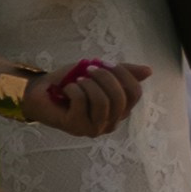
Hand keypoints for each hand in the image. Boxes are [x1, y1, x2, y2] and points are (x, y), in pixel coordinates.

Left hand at [24, 58, 148, 136]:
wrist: (41, 92)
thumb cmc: (72, 82)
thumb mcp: (99, 72)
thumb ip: (123, 72)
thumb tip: (149, 71)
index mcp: (120, 110)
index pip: (135, 93)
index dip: (124, 75)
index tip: (106, 63)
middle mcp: (111, 123)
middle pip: (121, 98)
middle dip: (105, 78)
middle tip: (88, 70)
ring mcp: (94, 128)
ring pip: (103, 102)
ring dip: (89, 85)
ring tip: (78, 81)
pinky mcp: (77, 128)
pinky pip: (82, 103)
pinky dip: (74, 90)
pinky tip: (67, 90)